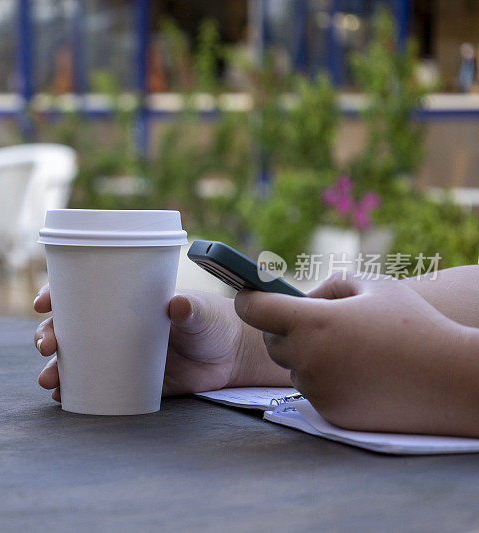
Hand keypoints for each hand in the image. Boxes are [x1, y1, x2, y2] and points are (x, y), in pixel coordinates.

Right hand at [33, 284, 289, 401]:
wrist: (228, 357)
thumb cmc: (211, 322)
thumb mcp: (200, 311)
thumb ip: (189, 308)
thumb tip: (177, 305)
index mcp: (122, 299)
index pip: (81, 291)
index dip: (56, 293)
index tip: (44, 302)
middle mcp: (112, 325)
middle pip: (68, 326)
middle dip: (49, 334)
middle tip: (47, 344)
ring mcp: (116, 353)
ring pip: (74, 358)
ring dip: (55, 367)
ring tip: (49, 380)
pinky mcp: (125, 380)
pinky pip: (91, 385)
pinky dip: (73, 391)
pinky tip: (62, 397)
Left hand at [235, 273, 478, 436]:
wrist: (450, 379)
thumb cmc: (412, 324)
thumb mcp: (373, 286)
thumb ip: (329, 285)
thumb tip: (301, 299)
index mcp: (312, 322)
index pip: (253, 309)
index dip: (248, 299)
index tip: (248, 296)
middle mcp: (307, 357)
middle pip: (270, 341)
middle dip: (283, 329)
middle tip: (310, 322)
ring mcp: (316, 389)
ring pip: (292, 368)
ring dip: (306, 356)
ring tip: (346, 348)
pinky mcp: (329, 412)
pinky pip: (313, 390)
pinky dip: (325, 380)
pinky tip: (357, 372)